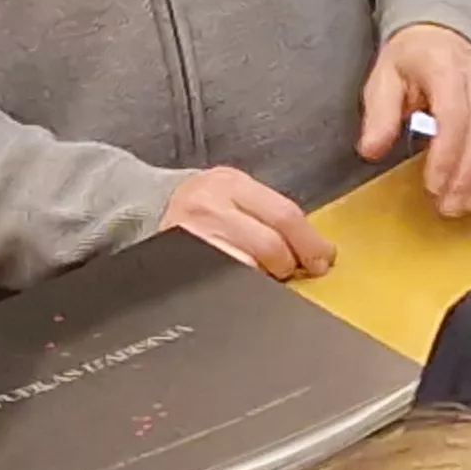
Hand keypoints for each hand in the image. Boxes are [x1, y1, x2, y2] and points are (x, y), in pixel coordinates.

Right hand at [158, 168, 333, 280]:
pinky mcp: (181, 261)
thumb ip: (268, 213)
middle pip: (269, 245)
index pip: (285, 215)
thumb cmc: (201, 203)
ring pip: (247, 268)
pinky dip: (241, 286)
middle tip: (292, 271)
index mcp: (231, 183)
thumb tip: (313, 248)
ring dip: (265, 279)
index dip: (310, 243)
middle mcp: (211, 206)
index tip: (324, 259)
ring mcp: (193, 235)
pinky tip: (245, 285)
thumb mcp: (234, 192)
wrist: (146, 206)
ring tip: (265, 277)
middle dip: (289, 264)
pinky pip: (223, 281)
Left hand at [358, 23, 470, 217]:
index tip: (433, 185)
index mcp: (445, 67)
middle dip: (467, 175)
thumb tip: (372, 149)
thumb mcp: (384, 77)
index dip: (447, 154)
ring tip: (468, 206)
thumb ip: (379, 114)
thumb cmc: (413, 58)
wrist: (441, 35)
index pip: (454, 114)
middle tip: (448, 206)